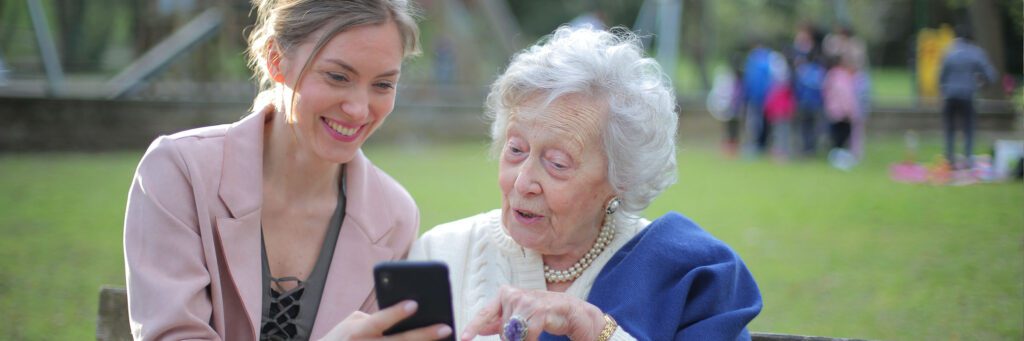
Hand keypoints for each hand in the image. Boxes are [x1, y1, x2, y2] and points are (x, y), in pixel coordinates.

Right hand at [320, 300, 452, 340]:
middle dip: (424, 335)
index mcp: (357, 332)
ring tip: (444, 340)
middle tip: (445, 328)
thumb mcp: (350, 325)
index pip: (378, 321)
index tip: (414, 304)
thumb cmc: (341, 340)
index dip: (395, 313)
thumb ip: (374, 319)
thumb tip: (404, 316)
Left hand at [460, 286, 606, 340]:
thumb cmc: (546, 314)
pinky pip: (526, 335)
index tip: (464, 338)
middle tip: (528, 332)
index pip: (486, 312)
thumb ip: (500, 322)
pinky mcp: (539, 309)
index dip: (474, 326)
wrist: (574, 313)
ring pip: (513, 334)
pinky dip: (531, 340)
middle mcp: (514, 295)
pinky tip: (539, 333)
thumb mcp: (520, 318)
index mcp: (507, 295)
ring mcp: (526, 300)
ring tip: (536, 330)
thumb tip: (480, 329)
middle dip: (513, 339)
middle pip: (502, 330)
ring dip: (524, 339)